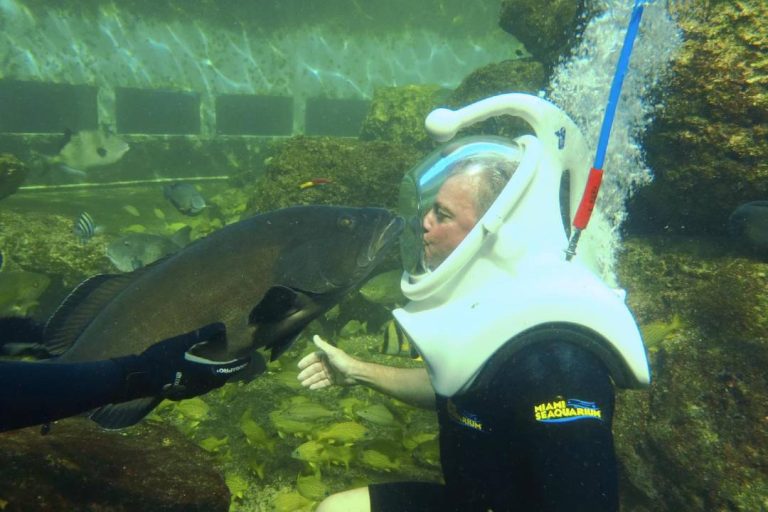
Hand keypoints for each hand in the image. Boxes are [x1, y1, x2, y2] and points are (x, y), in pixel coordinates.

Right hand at [133, 323, 251, 399]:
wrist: (138, 377)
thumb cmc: (161, 358)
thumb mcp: (182, 343)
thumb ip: (202, 335)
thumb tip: (222, 327)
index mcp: (204, 374)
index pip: (229, 370)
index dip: (240, 365)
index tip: (248, 359)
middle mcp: (200, 386)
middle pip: (221, 379)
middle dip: (229, 371)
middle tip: (235, 361)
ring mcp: (189, 392)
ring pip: (210, 386)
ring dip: (217, 376)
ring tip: (219, 366)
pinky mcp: (179, 394)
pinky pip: (199, 388)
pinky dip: (204, 381)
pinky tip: (198, 374)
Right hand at [297, 335, 357, 389]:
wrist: (355, 373)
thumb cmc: (343, 361)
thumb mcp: (332, 352)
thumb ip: (322, 345)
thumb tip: (314, 336)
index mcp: (326, 356)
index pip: (314, 358)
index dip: (306, 362)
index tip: (299, 366)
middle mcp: (327, 364)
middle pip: (314, 369)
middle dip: (307, 373)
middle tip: (299, 378)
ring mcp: (330, 373)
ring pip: (318, 376)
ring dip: (310, 380)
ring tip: (303, 384)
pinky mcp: (333, 381)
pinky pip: (323, 383)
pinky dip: (317, 385)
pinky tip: (311, 388)